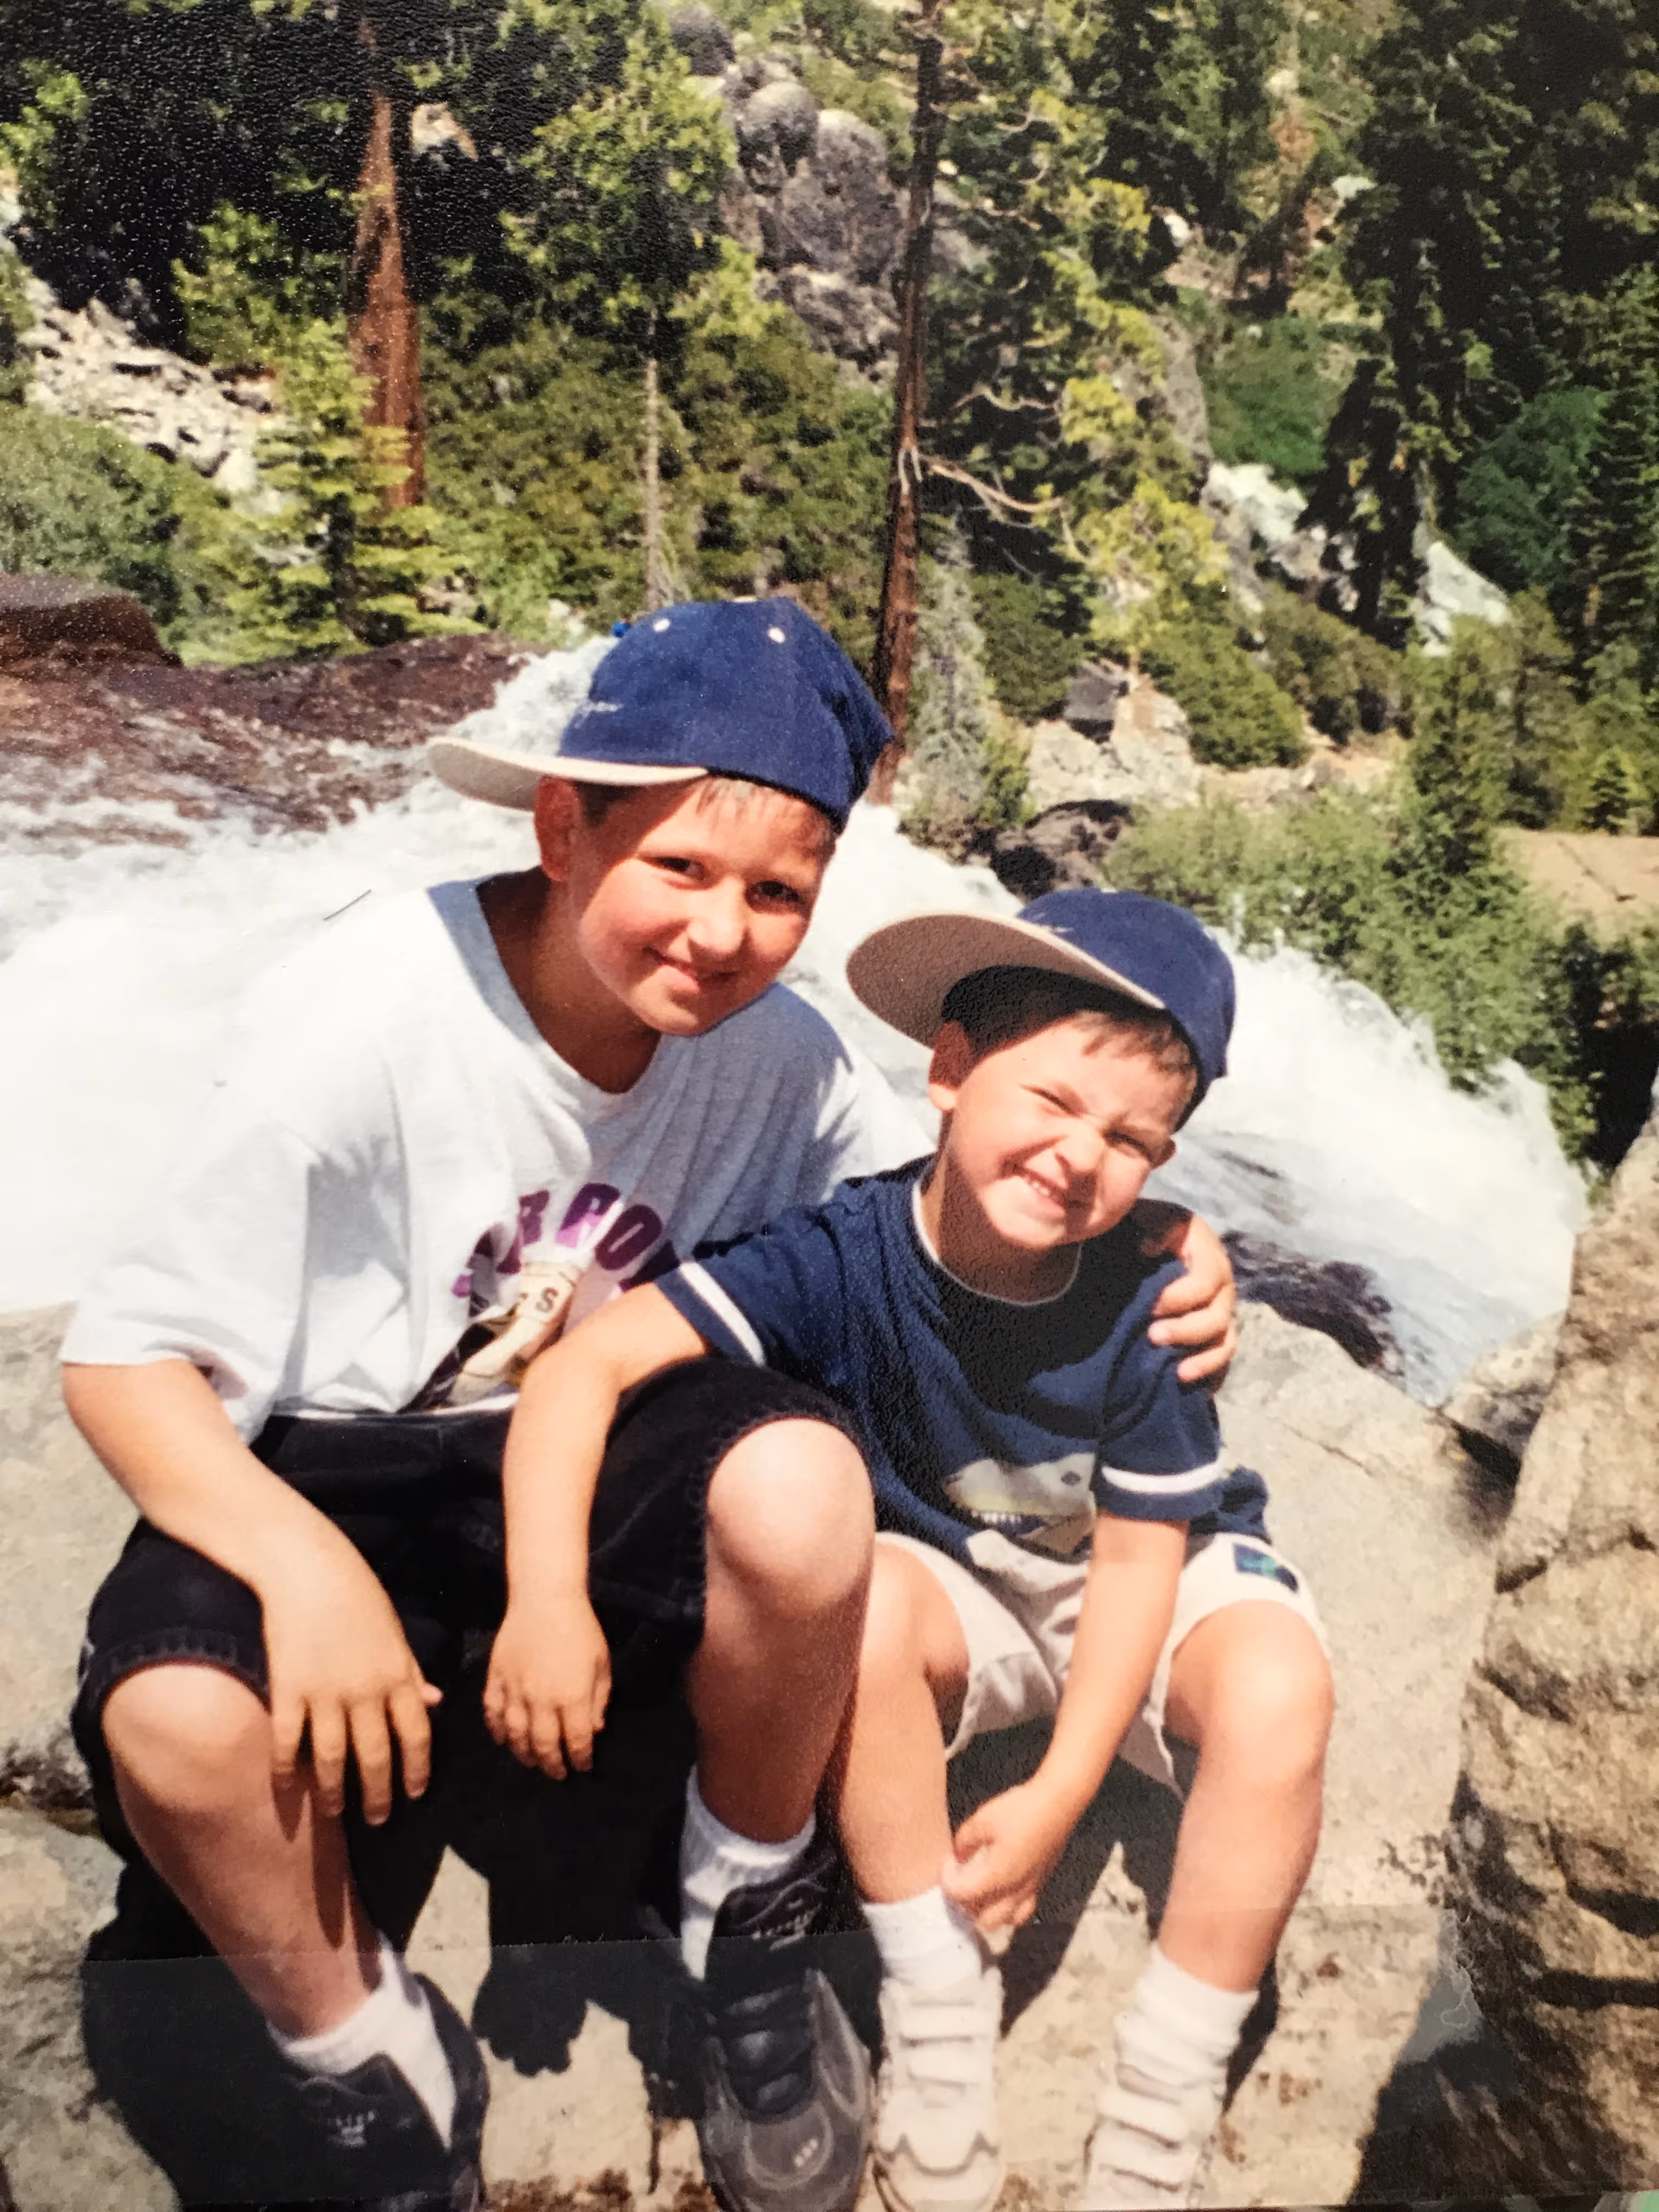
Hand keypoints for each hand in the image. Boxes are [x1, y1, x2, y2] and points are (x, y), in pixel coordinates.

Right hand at [260, 1537, 441, 1827]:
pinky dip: (287, 1767)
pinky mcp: (288, 1688)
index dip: (417, 1770)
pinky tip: (288, 1785)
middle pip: (376, 1755)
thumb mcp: (394, 1633)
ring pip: (332, 1757)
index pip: (416, 1735)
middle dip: (378, 1793)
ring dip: (335, 1790)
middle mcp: (365, 1691)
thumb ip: (412, 1673)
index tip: (415, 1794)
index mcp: (397, 1674)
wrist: (308, 1568)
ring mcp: (325, 1692)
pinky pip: (287, 1740)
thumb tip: (435, 1704)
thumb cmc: (356, 1595)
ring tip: (335, 1810)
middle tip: (377, 1819)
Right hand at [483, 1594, 611, 1779]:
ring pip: (515, 1734)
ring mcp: (515, 1690)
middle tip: (557, 1774)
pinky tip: (503, 1740)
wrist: (545, 1598)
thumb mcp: (602, 1663)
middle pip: (543, 1744)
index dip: (580, 1759)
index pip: (576, 1740)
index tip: (582, 1768)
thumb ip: (599, 1700)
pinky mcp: (496, 1678)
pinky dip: (496, 1731)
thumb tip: (594, 1731)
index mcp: (572, 1696)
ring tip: (531, 1763)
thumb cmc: (581, 1629)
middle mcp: (541, 1699)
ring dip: (523, 1754)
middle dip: (552, 1765)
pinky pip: (492, 1712)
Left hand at [941, 1780, 1074, 1934]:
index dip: (947, 1879)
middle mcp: (1015, 1891)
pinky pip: (1022, 1912)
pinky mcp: (1040, 1884)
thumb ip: (964, 1842)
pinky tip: (1002, 1890)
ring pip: (1004, 1921)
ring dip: (987, 1911)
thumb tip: (957, 1856)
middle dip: (966, 1904)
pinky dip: (1008, 1910)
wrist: (1058, 1802)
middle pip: (982, 1919)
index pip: (961, 1894)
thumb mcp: (983, 1819)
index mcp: (997, 1875)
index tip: (948, 1860)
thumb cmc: (1020, 1809)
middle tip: (960, 1879)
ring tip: (978, 1888)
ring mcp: (1030, 1890)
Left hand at [1136, 1201, 1236, 1385]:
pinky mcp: (1216, 1333)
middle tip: (1152, 1337)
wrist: (1157, 1241)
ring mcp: (1222, 1312)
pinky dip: (1209, 1371)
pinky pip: (1221, 1356)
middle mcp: (1223, 1287)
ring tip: (1178, 1373)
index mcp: (1210, 1258)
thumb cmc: (1154, 1228)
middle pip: (1217, 1317)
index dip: (1180, 1297)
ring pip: (1225, 1341)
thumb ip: (1157, 1226)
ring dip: (1202, 1359)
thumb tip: (1149, 1247)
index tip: (1151, 1305)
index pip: (1205, 1282)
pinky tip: (1189, 1383)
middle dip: (1186, 1331)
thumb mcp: (1154, 1217)